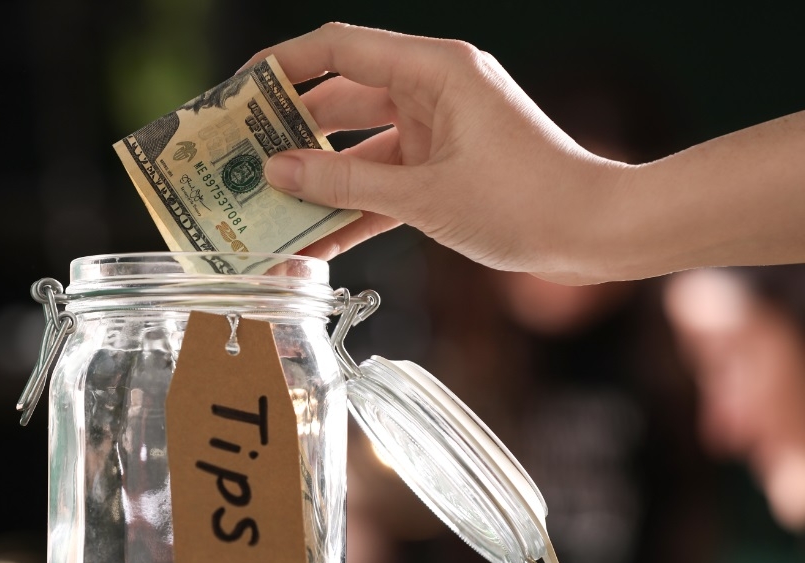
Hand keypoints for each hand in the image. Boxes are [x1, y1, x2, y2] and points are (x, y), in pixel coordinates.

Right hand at [245, 24, 630, 283]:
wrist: (599, 233)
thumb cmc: (528, 200)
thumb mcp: (424, 195)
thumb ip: (345, 183)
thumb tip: (277, 171)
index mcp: (434, 70)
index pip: (338, 48)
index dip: (282, 64)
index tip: (236, 92)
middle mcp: (432, 90)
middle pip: (340, 98)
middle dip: (289, 131)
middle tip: (238, 158)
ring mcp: (437, 130)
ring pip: (358, 148)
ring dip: (318, 180)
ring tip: (264, 207)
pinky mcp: (443, 168)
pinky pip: (383, 181)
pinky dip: (352, 207)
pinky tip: (311, 242)